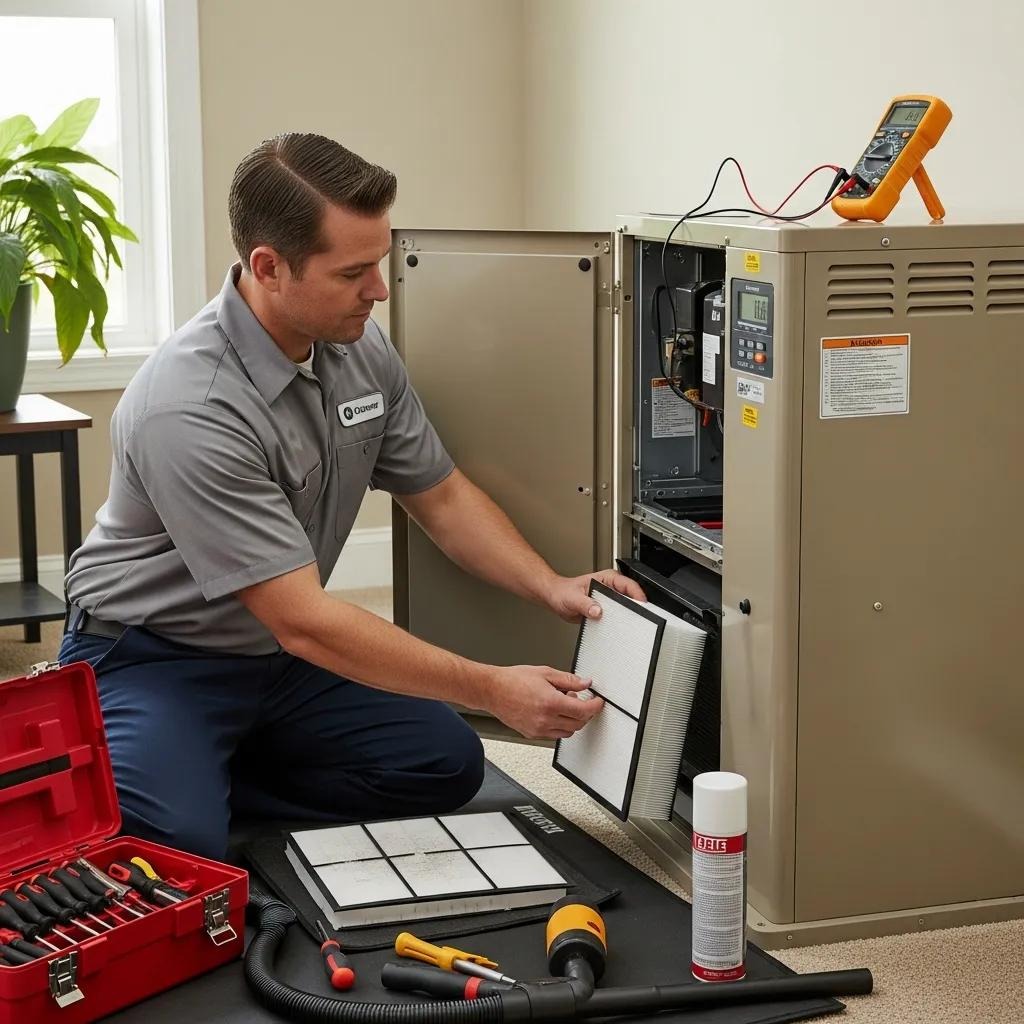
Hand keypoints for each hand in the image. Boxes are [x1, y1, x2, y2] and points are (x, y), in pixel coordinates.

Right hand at [487, 665, 604, 739]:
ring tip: (566, 704)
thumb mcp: (545, 673)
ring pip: (568, 732)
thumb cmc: (513, 680)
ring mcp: (538, 729)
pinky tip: (555, 712)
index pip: (583, 711)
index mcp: (551, 703)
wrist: (492, 690)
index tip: (597, 701)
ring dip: (573, 721)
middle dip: (585, 713)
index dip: (595, 706)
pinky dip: (560, 726)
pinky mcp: (532, 734)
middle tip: (583, 700)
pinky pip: (554, 735)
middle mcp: (545, 719)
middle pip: (578, 724)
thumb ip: (568, 680)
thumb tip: (585, 683)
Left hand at [545, 569, 646, 623]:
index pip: (628, 585)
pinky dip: (619, 622)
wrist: (555, 597)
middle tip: (639, 619)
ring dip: (628, 616)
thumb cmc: (562, 592)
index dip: (637, 595)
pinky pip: (617, 616)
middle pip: (631, 596)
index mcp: (606, 578)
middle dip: (637, 607)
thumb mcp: (572, 598)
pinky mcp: (607, 609)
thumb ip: (585, 604)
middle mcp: (611, 587)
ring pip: (627, 607)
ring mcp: (610, 599)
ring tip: (629, 625)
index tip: (641, 606)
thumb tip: (597, 611)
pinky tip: (618, 629)